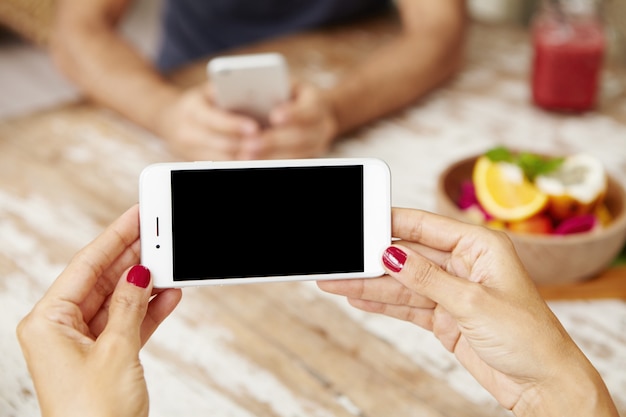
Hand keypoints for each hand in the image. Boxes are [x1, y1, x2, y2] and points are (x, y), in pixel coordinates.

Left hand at [17, 205, 181, 416]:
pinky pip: (129, 322)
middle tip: (158, 232)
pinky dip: (150, 309)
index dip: (114, 236)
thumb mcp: (116, 351)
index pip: (85, 266)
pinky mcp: (106, 356)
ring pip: (119, 299)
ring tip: (171, 260)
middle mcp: (62, 329)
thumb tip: (139, 272)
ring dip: (146, 283)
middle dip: (133, 256)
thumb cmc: (94, 414)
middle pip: (102, 279)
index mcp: (48, 322)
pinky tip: (170, 293)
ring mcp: (85, 343)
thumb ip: (128, 305)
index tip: (136, 214)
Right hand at [156, 83, 261, 160]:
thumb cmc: (198, 102)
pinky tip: (250, 159)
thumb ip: (223, 89)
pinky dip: (235, 162)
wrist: (167, 119)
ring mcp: (188, 151)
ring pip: (221, 158)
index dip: (235, 124)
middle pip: (221, 143)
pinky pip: (218, 165)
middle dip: (244, 144)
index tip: (255, 127)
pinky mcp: (193, 162)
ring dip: (242, 157)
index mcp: (192, 110)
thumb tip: (248, 87)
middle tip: (264, 143)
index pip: (215, 119)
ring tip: (261, 153)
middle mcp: (187, 132)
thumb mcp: (206, 90)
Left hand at [238, 83, 337, 159]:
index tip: (274, 117)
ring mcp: (316, 146)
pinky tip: (252, 161)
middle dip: (273, 142)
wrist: (309, 112)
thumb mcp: (282, 84)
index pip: (309, 110)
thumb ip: (271, 88)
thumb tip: (247, 96)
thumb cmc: (286, 93)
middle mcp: (321, 127)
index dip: (293, 114)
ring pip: (295, 156)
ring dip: (269, 157)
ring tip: (245, 156)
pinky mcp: (307, 158)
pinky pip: (290, 162)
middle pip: (300, 138)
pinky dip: (270, 162)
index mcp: (316, 103)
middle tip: (249, 145)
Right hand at [318, 208, 617, 415]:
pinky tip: (358, 297)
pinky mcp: (445, 317)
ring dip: (371, 284)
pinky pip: (407, 305)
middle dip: (374, 259)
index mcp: (480, 246)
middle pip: (409, 255)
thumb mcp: (473, 302)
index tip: (360, 222)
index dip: (391, 223)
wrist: (544, 385)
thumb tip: (391, 255)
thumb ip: (427, 278)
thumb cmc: (528, 338)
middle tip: (340, 259)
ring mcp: (453, 292)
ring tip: (337, 281)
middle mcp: (464, 264)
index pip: (425, 225)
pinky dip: (383, 303)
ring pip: (403, 283)